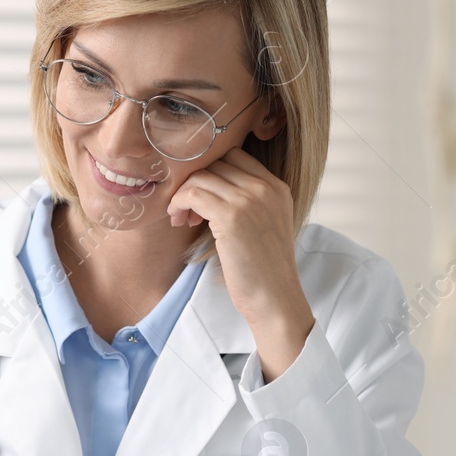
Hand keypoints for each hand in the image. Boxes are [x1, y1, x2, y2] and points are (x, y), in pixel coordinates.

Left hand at [167, 147, 314, 377]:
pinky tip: (178, 221)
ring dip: (184, 193)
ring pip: (201, 176)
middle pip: (216, 162)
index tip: (201, 196)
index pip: (235, 156)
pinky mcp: (231, 216)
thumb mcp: (264, 225)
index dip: (211, 172)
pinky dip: (179, 203)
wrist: (275, 298)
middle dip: (196, 181)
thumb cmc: (264, 270)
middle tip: (186, 209)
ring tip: (181, 218)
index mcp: (277, 187)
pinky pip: (193, 193)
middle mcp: (266, 188)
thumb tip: (207, 187)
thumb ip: (248, 202)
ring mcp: (250, 199)